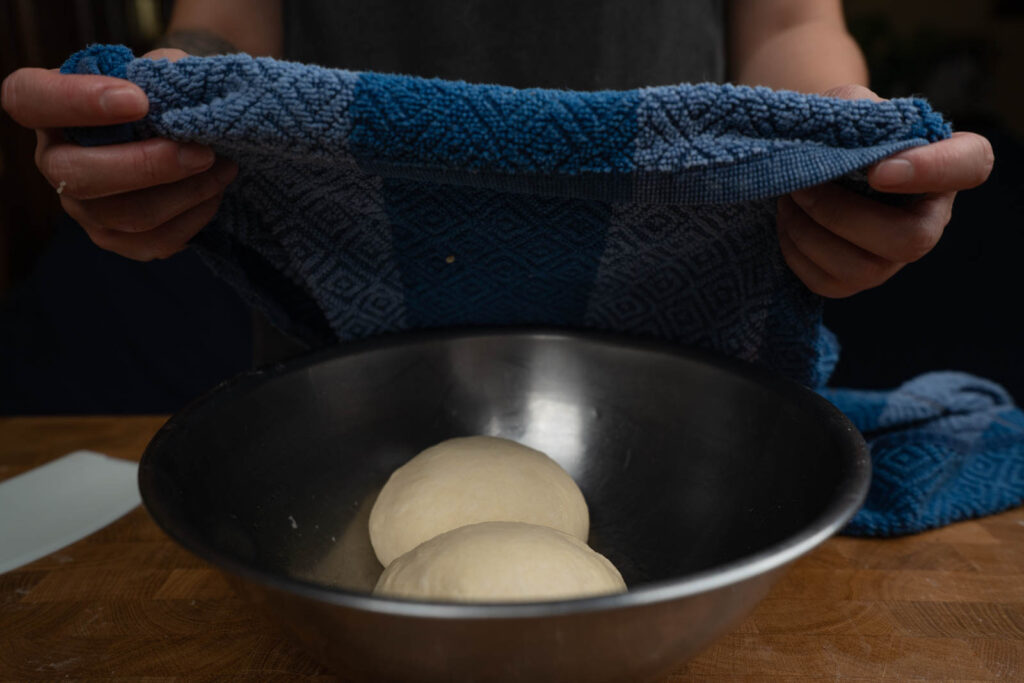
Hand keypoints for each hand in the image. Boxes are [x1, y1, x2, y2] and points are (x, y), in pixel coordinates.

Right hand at [1, 49, 237, 260]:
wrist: (181, 128)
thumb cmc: (160, 94)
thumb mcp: (156, 71)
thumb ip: (158, 73)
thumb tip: (173, 92)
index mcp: (47, 107)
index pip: (28, 99)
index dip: (76, 101)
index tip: (138, 100)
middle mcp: (54, 161)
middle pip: (78, 176)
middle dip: (150, 166)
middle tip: (202, 152)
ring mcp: (83, 207)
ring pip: (128, 216)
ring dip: (187, 193)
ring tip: (223, 168)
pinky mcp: (117, 238)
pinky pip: (156, 241)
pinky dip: (195, 217)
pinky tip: (213, 192)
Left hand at [777, 84, 993, 297]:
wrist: (808, 162)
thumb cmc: (841, 132)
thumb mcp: (849, 106)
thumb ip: (855, 112)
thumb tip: (849, 139)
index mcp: (943, 165)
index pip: (970, 165)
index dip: (932, 170)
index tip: (878, 170)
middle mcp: (929, 219)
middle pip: (911, 240)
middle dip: (843, 215)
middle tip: (802, 186)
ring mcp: (892, 258)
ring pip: (863, 269)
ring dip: (811, 233)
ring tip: (788, 198)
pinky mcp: (852, 280)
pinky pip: (827, 282)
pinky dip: (796, 251)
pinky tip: (789, 221)